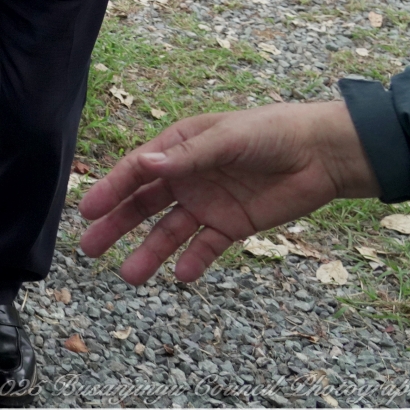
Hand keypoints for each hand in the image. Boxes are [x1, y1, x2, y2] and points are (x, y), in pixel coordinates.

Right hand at [77, 101, 378, 283]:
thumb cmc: (271, 132)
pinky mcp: (233, 225)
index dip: (111, 190)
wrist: (322, 155)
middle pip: (143, 205)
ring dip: (149, 252)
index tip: (87, 211)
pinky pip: (207, 246)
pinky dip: (194, 261)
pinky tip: (182, 276)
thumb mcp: (226, 138)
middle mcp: (187, 177)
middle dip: (116, 226)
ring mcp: (208, 203)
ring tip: (130, 276)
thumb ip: (187, 157)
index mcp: (179, 147)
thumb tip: (145, 165)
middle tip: (89, 248)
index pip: (136, 171)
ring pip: (169, 232)